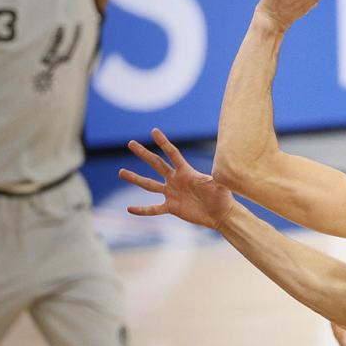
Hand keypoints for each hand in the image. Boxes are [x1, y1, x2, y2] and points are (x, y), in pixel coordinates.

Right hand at [120, 128, 234, 228]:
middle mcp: (176, 180)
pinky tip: (129, 209)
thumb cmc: (222, 197)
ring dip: (135, 179)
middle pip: (156, 164)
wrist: (220, 214)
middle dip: (144, 154)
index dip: (164, 143)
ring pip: (149, 185)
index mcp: (186, 172)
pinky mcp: (171, 207)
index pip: (173, 154)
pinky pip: (154, 209)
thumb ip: (219, 178)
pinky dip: (142, 210)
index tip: (154, 131)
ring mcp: (172, 193)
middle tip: (131, 143)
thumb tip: (224, 171)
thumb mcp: (220, 186)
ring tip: (121, 172)